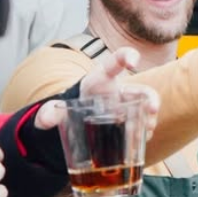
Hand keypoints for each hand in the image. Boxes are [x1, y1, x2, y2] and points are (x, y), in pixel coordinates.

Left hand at [34, 47, 159, 136]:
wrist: (82, 115)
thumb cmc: (74, 104)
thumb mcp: (59, 107)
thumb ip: (49, 112)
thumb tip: (44, 121)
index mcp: (102, 79)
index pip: (116, 61)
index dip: (127, 56)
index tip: (134, 62)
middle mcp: (120, 90)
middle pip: (141, 89)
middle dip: (151, 98)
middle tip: (153, 109)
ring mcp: (130, 106)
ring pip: (146, 109)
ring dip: (150, 119)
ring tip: (147, 131)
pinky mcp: (133, 121)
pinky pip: (143, 125)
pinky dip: (145, 132)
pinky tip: (143, 140)